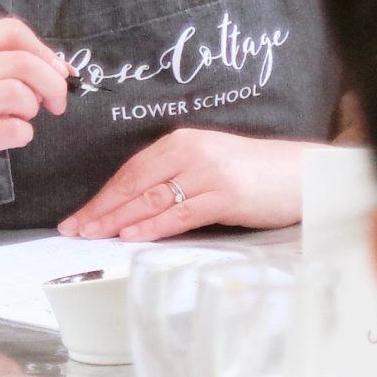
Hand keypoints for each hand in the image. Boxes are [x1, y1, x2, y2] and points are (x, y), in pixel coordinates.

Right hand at [0, 17, 69, 197]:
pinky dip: (23, 135)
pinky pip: (15, 129)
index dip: (43, 49)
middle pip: (22, 63)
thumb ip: (10, 71)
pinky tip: (9, 139)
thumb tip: (63, 70)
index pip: (9, 31)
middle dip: (53, 84)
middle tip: (57, 103)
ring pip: (19, 94)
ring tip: (20, 119)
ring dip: (32, 109)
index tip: (58, 71)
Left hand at [58, 131, 305, 241]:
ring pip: (152, 198)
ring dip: (118, 219)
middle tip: (74, 229)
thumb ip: (174, 178)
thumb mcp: (207, 165)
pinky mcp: (225, 195)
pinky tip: (131, 235)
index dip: (102, 195)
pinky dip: (153, 225)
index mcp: (181, 142)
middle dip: (101, 209)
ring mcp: (208, 172)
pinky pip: (181, 213)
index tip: (79, 215)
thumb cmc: (254, 174)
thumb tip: (133, 207)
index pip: (131, 170)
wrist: (302, 174)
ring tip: (93, 235)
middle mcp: (190, 152)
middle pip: (134, 184)